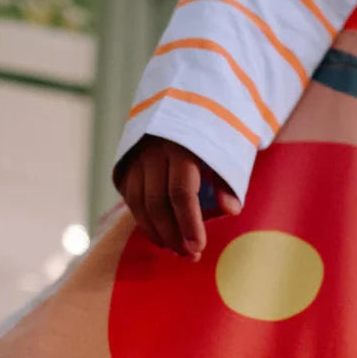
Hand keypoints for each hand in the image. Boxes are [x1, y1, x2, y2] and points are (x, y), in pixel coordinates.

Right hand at [116, 136, 241, 259]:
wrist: (188, 102)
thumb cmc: (213, 133)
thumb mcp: (227, 150)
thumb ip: (228, 180)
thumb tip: (231, 209)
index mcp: (182, 145)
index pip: (182, 192)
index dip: (190, 223)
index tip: (198, 247)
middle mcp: (153, 150)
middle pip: (156, 202)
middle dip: (172, 234)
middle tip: (188, 255)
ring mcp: (135, 155)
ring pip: (138, 203)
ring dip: (155, 232)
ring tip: (174, 249)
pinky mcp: (125, 162)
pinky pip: (129, 197)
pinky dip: (142, 219)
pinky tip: (158, 234)